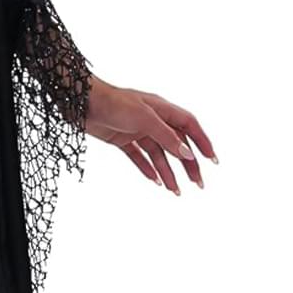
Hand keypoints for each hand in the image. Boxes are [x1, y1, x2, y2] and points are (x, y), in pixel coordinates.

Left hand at [85, 79, 215, 194]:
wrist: (80, 102)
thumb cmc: (113, 103)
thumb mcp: (144, 119)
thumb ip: (166, 136)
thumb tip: (188, 154)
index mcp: (161, 109)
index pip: (189, 125)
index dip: (202, 141)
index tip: (212, 159)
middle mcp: (151, 119)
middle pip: (176, 143)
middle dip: (188, 164)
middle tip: (198, 183)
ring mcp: (136, 129)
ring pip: (158, 154)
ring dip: (168, 171)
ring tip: (175, 190)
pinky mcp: (121, 138)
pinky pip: (139, 156)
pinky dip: (147, 168)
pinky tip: (155, 181)